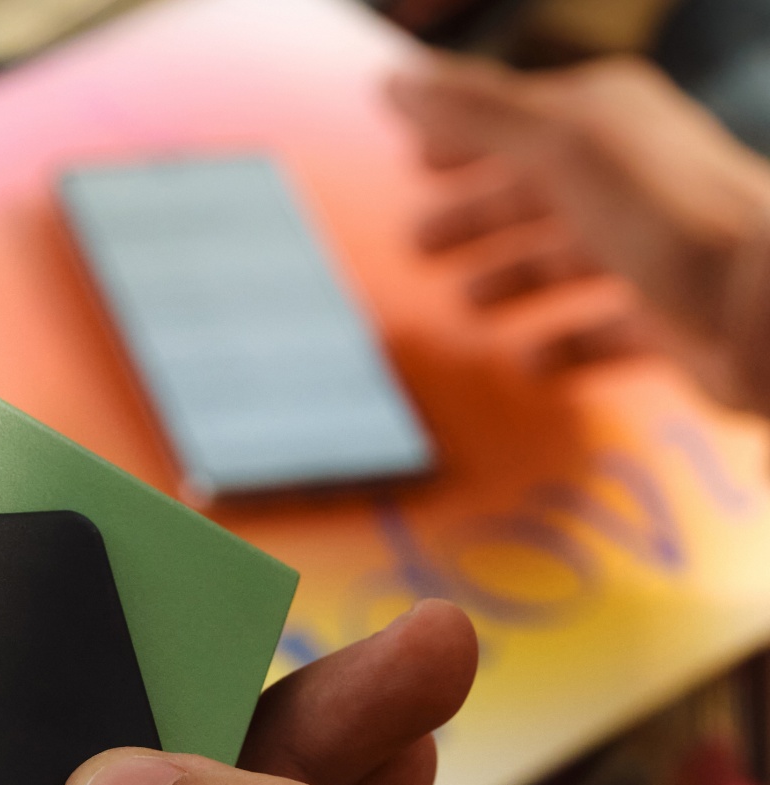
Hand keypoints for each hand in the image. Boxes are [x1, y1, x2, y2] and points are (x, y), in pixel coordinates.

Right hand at [387, 53, 769, 415]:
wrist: (765, 307)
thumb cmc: (666, 215)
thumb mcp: (561, 145)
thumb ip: (476, 115)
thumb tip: (393, 82)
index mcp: (609, 124)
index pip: (520, 122)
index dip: (464, 140)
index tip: (411, 162)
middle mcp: (632, 181)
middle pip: (537, 195)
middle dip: (477, 217)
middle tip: (416, 244)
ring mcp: (650, 252)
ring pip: (564, 262)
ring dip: (512, 279)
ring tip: (463, 304)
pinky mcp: (665, 320)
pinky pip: (600, 333)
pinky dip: (560, 345)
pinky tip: (525, 360)